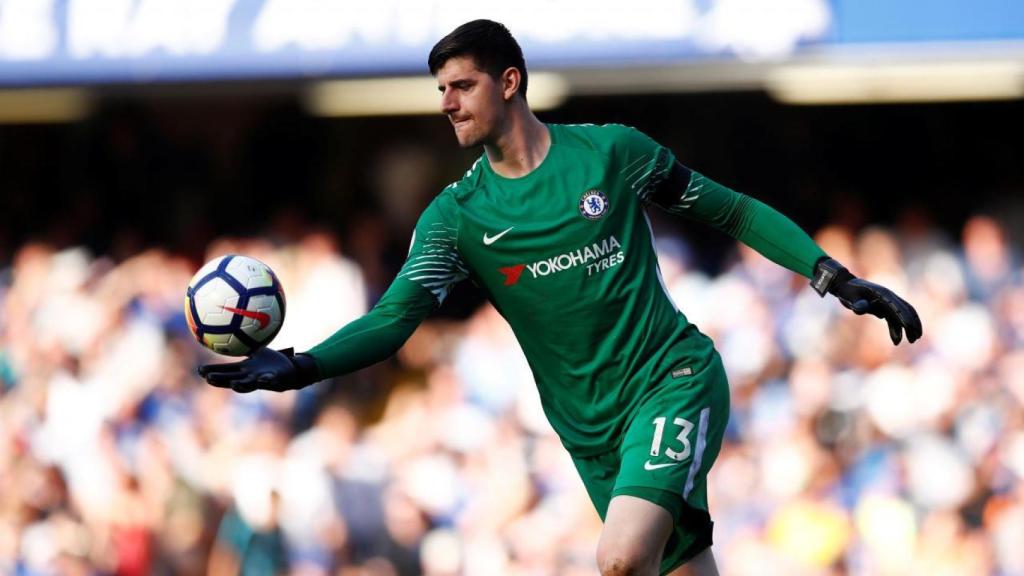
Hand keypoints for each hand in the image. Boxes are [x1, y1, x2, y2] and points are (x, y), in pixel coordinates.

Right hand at [198, 347, 319, 392]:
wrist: (289, 371)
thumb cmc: (270, 362)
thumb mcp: (256, 350)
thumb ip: (244, 344)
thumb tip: (234, 328)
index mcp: (244, 370)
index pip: (225, 372)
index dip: (213, 373)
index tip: (200, 371)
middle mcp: (250, 377)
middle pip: (232, 381)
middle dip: (221, 381)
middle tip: (209, 379)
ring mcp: (261, 380)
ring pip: (249, 385)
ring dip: (241, 385)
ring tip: (235, 384)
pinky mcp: (275, 379)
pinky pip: (270, 380)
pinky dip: (266, 380)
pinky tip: (262, 379)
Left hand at [812, 257, 922, 344]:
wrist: (845, 286)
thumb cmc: (847, 291)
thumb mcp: (850, 297)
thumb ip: (857, 303)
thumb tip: (861, 308)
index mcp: (883, 293)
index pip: (897, 306)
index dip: (904, 317)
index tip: (909, 328)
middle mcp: (889, 297)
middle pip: (906, 310)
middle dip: (912, 323)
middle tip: (916, 338)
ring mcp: (887, 302)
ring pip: (902, 315)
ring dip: (908, 327)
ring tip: (912, 340)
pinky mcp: (884, 308)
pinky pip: (894, 319)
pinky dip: (897, 328)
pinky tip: (896, 340)